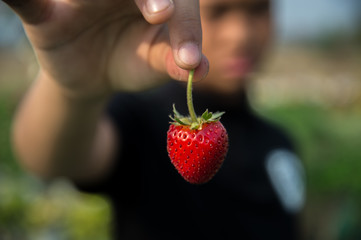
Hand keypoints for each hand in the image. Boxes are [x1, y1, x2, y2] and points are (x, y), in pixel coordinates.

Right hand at [3, 0, 208, 98]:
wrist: (94, 76)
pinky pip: (31, 3)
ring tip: (138, 9)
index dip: (185, 25)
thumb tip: (199, 70)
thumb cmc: (132, 62)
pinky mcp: (46, 14)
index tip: (188, 59)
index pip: (176, 1)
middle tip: (162, 14)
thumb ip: (174, 63)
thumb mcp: (155, 65)